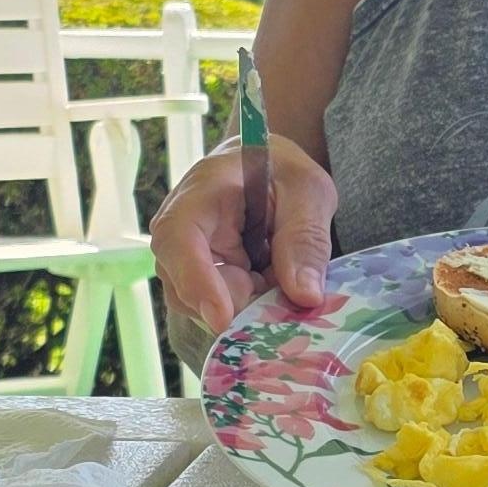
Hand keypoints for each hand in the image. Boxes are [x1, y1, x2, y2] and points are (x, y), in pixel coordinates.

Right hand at [149, 137, 338, 332]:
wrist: (266, 168)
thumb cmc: (283, 172)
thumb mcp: (309, 193)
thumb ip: (306, 240)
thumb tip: (305, 296)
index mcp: (200, 194)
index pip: (179, 239)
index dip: (196, 281)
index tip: (222, 318)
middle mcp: (179, 229)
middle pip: (185, 287)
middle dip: (236, 303)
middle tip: (281, 293)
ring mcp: (184, 258)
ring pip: (201, 306)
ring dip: (246, 304)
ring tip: (277, 275)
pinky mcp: (199, 278)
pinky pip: (218, 308)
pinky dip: (248, 305)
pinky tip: (269, 282)